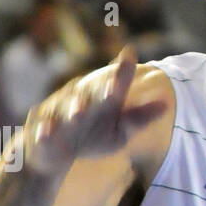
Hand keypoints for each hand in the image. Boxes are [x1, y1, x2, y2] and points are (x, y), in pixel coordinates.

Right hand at [23, 46, 164, 174]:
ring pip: (63, 108)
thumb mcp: (117, 130)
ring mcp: (56, 114)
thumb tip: (166, 104)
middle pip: (89, 93)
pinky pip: (40, 130)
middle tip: (113, 87)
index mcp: (99, 100)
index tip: (131, 53)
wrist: (49, 152)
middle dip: (100, 90)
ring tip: (80, 113)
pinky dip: (43, 131)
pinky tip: (46, 133)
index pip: (114, 83)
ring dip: (72, 109)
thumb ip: (138, 117)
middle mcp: (78, 101)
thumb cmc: (89, 135)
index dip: (121, 71)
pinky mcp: (39, 131)